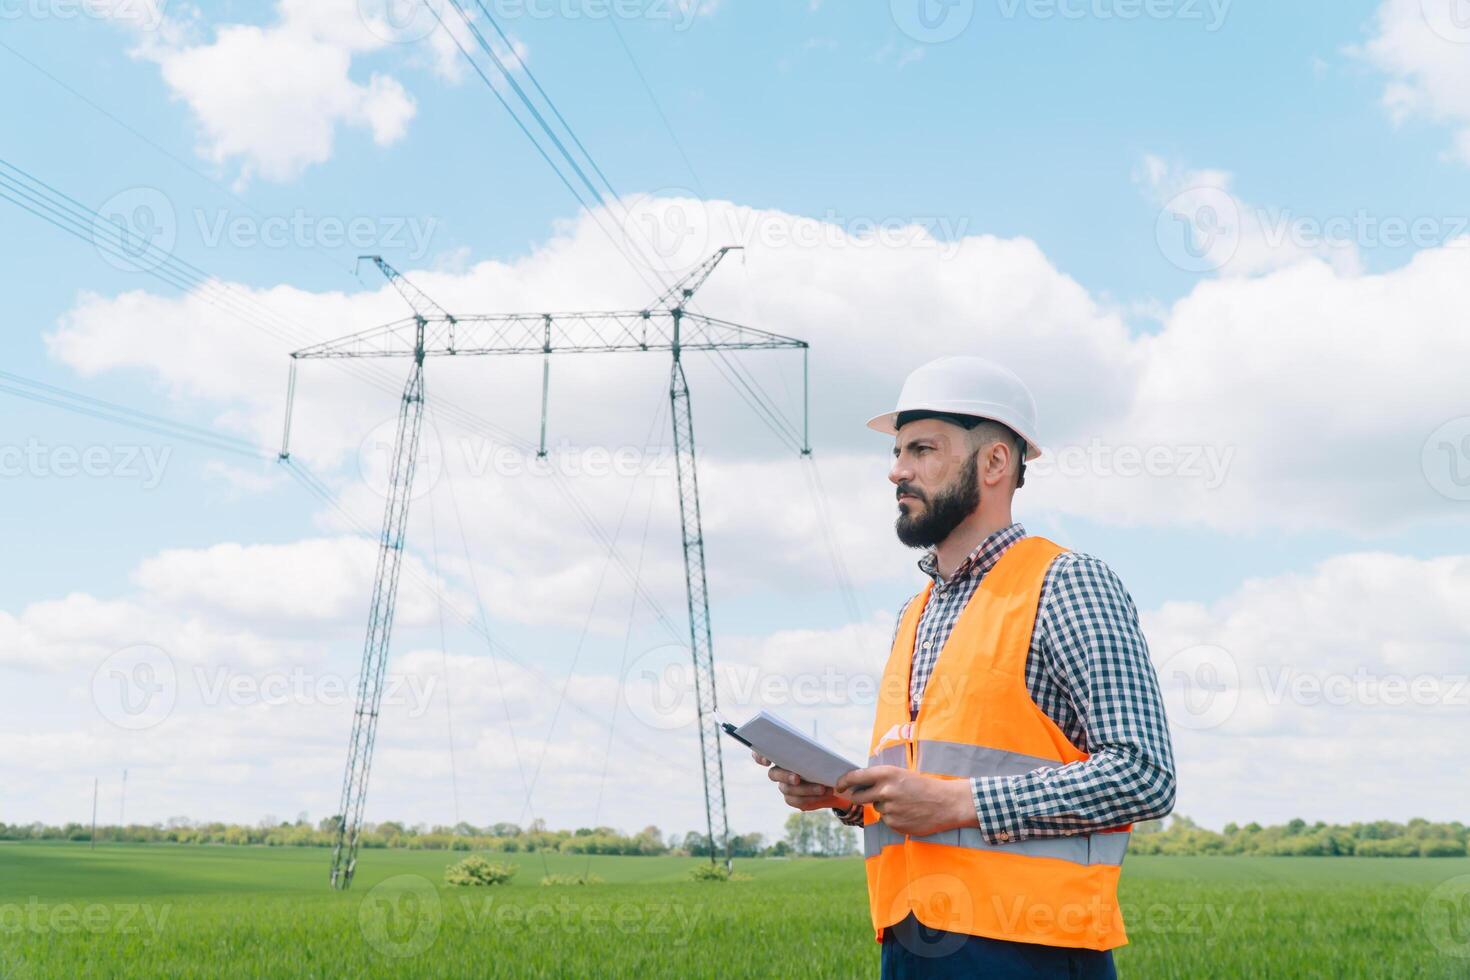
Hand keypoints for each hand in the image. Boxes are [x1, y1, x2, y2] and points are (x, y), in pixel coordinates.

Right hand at [752, 751, 850, 811]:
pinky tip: (825, 794)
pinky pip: (796, 801)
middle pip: (773, 774)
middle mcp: (779, 770)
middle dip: (785, 776)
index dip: (759, 757)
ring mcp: (784, 785)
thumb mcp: (819, 751)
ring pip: (787, 789)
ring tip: (823, 788)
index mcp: (781, 754)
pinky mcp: (792, 798)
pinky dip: (811, 798)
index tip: (766, 761)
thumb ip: (812, 750)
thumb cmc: (822, 758)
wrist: (832, 776)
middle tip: (797, 779)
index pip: (762, 753)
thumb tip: (814, 751)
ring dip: (806, 789)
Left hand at [835, 765, 976, 836]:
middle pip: (858, 797)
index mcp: (886, 774)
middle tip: (870, 796)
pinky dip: (894, 817)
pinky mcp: (894, 824)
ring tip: (904, 803)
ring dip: (884, 806)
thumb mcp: (900, 775)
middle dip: (859, 797)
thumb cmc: (923, 786)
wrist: (946, 803)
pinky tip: (908, 813)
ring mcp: (889, 809)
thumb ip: (879, 779)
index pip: (854, 777)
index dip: (843, 782)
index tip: (837, 786)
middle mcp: (884, 791)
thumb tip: (856, 784)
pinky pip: (886, 820)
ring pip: (876, 808)